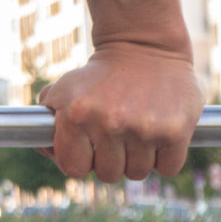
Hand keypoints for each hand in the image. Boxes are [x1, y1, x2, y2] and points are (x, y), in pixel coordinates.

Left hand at [37, 42, 202, 183]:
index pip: (74, 169)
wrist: (145, 46)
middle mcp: (110, 122)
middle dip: (111, 159)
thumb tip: (45, 151)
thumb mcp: (64, 89)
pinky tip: (158, 132)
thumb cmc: (100, 75)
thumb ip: (47, 123)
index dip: (81, 161)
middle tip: (116, 134)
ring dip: (138, 157)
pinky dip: (165, 157)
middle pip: (108, 175)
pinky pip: (167, 168)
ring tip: (137, 128)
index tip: (89, 149)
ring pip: (138, 173)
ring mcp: (144, 128)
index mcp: (78, 115)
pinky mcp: (175, 131)